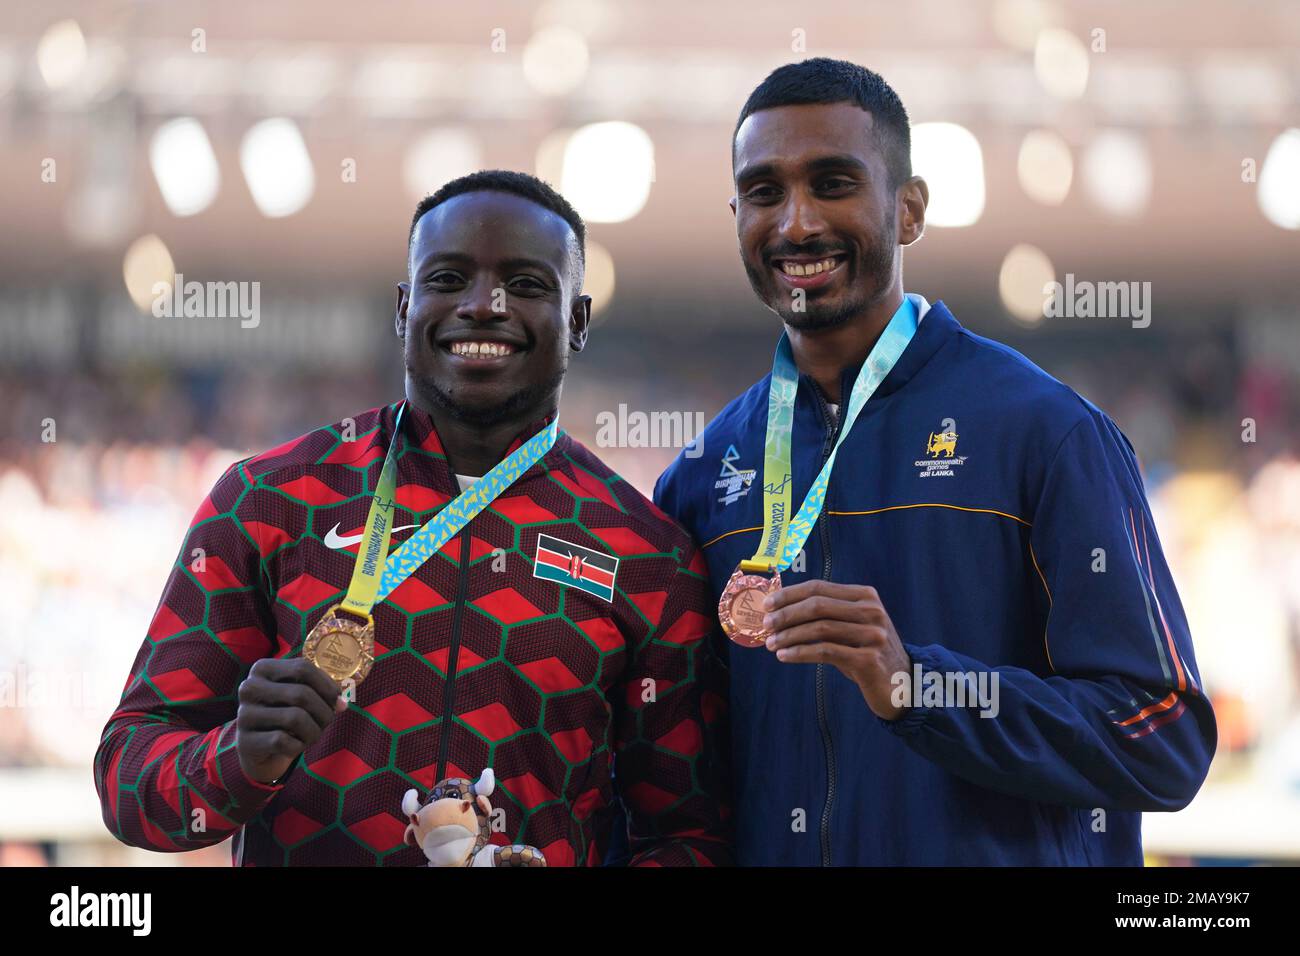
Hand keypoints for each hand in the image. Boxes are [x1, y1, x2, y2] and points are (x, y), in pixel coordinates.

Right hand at [236, 657, 346, 783]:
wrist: (259, 747)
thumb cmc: (286, 712)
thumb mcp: (301, 694)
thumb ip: (325, 690)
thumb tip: (344, 700)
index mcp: (262, 668)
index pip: (303, 668)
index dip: (327, 685)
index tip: (337, 700)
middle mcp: (249, 687)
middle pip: (302, 694)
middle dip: (324, 712)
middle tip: (327, 722)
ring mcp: (244, 715)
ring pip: (295, 718)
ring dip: (314, 731)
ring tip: (312, 735)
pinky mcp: (245, 741)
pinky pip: (283, 742)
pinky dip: (298, 747)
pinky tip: (295, 746)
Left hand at [762, 580, 910, 720]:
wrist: (903, 684)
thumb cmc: (867, 653)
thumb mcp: (851, 628)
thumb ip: (826, 616)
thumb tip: (779, 612)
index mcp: (866, 596)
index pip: (819, 588)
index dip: (790, 594)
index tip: (767, 605)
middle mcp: (872, 611)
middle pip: (817, 605)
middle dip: (786, 614)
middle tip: (765, 625)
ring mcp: (873, 634)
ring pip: (819, 628)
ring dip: (789, 635)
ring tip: (771, 644)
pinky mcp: (868, 659)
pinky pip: (825, 651)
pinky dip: (800, 652)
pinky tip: (784, 656)